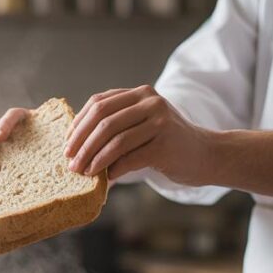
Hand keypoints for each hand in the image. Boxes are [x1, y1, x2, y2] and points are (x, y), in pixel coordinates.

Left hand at [67, 85, 212, 183]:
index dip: (78, 125)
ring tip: (84, 173)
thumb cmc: (168, 143)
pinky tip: (108, 178)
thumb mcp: (143, 124)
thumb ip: (117, 123)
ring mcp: (160, 122)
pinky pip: (130, 158)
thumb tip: (76, 142)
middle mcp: (150, 102)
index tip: (67, 144)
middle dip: (82, 144)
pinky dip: (114, 169)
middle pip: (103, 120)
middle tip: (70, 163)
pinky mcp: (165, 145)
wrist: (206, 155)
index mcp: (140, 93)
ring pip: (115, 140)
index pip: (99, 104)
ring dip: (94, 159)